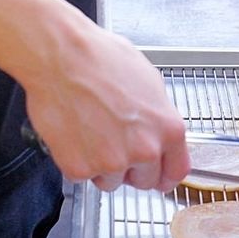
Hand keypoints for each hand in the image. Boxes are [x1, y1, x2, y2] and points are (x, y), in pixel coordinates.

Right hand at [22, 13, 189, 191]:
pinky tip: (74, 132)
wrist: (61, 56)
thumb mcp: (149, 82)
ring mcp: (112, 162)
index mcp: (168, 129)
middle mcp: (145, 150)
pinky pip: (81, 176)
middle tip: (114, 141)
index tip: (158, 176)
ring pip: (111, 181)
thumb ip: (158, 116)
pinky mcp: (80, 168)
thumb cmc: (101, 59)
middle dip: (131, 168)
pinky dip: (75, 160)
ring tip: (90, 130)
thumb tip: (158, 129)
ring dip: (101, 165)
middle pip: (144, 180)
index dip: (164, 175)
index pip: (176, 171)